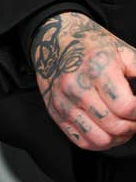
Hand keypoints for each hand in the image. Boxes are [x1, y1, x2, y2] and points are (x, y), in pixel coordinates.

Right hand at [31, 12, 135, 149]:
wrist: (53, 40)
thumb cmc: (92, 46)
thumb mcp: (122, 51)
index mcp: (97, 68)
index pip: (127, 107)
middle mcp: (76, 86)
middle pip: (115, 126)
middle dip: (132, 125)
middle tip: (133, 117)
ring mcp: (63, 101)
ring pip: (100, 140)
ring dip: (117, 137)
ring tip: (121, 124)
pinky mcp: (55, 112)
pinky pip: (82, 141)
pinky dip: (99, 141)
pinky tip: (105, 128)